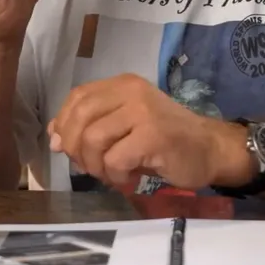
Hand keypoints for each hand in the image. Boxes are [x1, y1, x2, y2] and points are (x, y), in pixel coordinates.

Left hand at [47, 74, 251, 190]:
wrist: (210, 149)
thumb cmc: (166, 141)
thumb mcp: (125, 127)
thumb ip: (92, 126)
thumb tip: (53, 137)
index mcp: (122, 85)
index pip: (78, 97)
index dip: (64, 124)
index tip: (64, 148)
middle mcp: (131, 92)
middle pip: (80, 116)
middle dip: (75, 148)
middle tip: (90, 168)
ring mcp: (143, 112)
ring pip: (93, 139)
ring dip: (95, 166)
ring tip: (111, 175)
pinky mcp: (153, 135)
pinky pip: (114, 159)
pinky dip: (115, 175)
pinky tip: (127, 179)